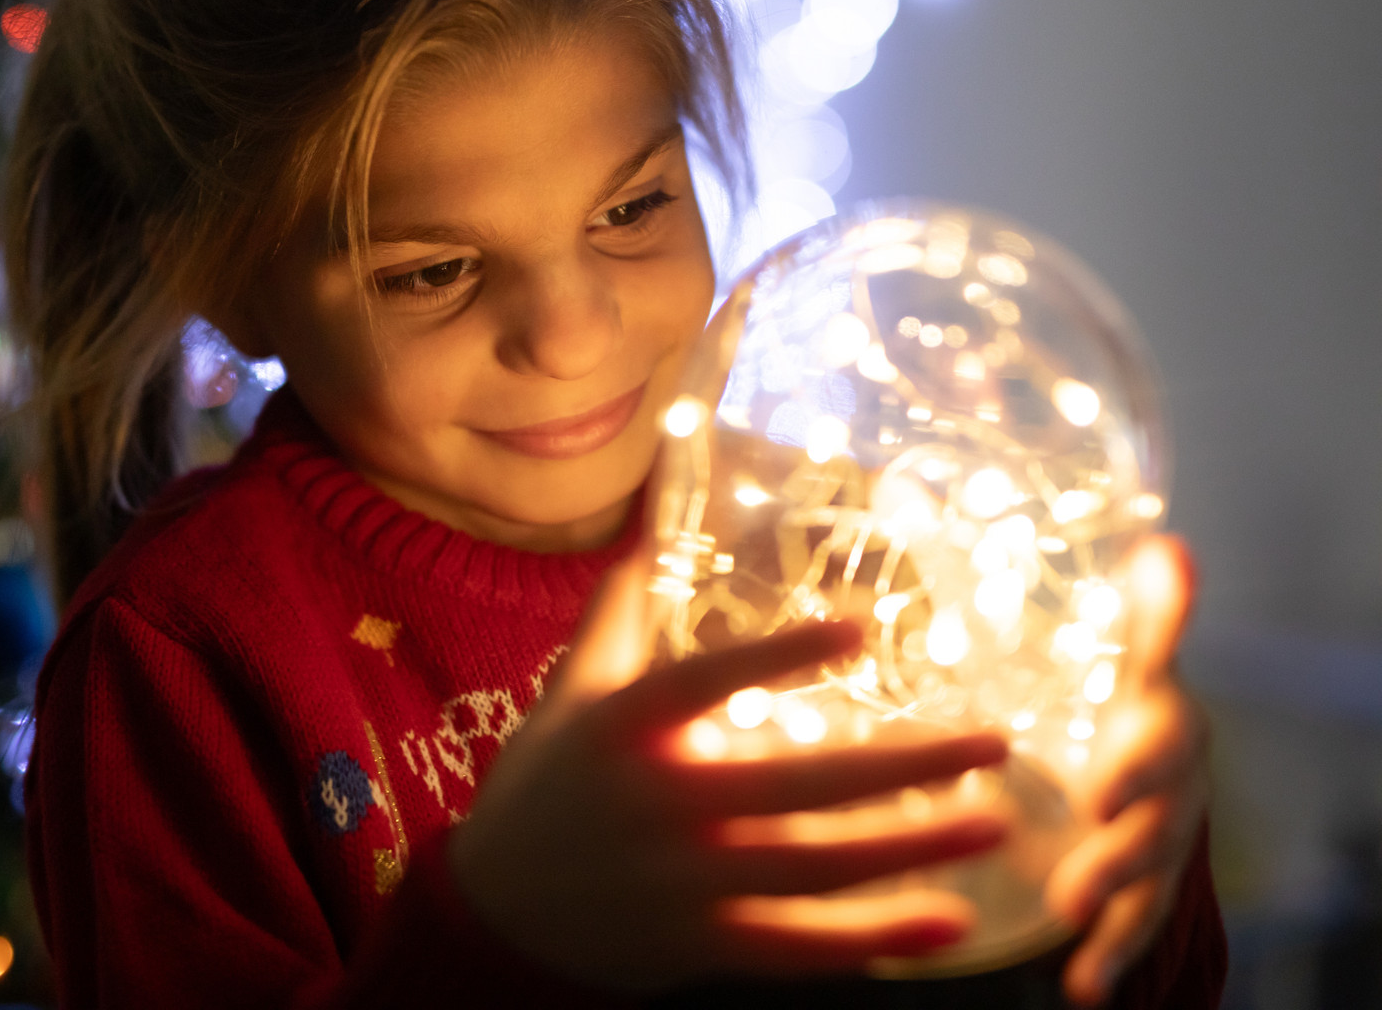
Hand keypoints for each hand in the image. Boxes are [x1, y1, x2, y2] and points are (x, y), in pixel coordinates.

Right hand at [449, 557, 1011, 993]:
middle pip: (797, 783)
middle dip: (904, 765)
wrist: (493, 915)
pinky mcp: (700, 944)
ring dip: (913, 846)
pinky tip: (948, 921)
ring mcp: (684, 882)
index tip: (859, 629)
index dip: (780, 656)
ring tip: (995, 820)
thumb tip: (641, 541)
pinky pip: (799, 946)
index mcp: (625, 729)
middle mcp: (659, 803)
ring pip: (816, 865)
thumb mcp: (566, 697)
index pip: (708, 681)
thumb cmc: (540, 789)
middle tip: (994, 744)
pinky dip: (874, 939)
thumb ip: (613, 622)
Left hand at [1045, 536, 1210, 1005]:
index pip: (1165, 744)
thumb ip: (1146, 613)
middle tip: (1074, 877)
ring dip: (1115, 911)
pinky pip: (1132, 924)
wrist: (1144, 745)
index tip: (1098, 792)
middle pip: (1156, 825)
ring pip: (1147, 881)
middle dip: (1118, 853)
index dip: (1137, 769)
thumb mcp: (1128, 651)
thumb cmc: (1124, 691)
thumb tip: (1167, 548)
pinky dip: (1111, 955)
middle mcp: (1176, 789)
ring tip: (1073, 926)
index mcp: (1168, 725)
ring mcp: (1163, 840)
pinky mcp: (1141, 882)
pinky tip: (1080, 986)